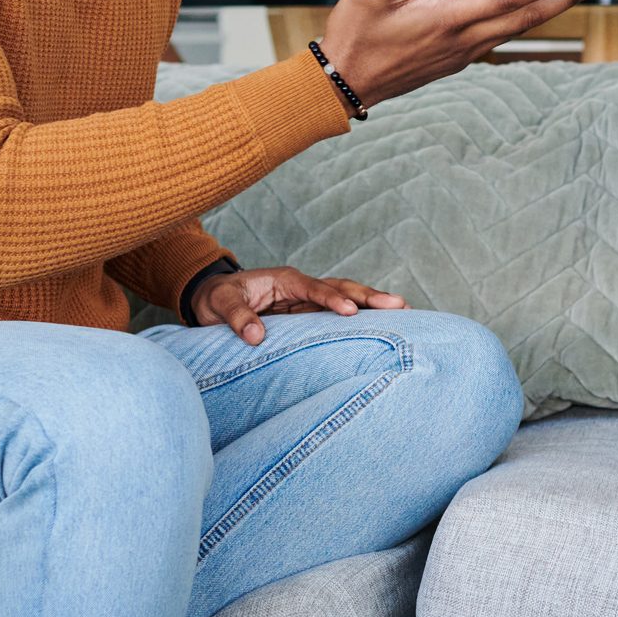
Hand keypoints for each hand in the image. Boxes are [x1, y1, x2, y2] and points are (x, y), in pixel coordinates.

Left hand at [192, 265, 406, 344]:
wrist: (213, 300)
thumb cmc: (216, 298)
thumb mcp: (219, 304)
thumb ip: (237, 317)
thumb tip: (256, 337)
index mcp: (284, 279)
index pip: (313, 287)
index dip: (331, 298)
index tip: (350, 311)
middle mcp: (302, 287)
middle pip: (341, 287)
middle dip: (368, 296)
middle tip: (399, 304)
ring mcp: (308, 301)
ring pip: (346, 299)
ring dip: (372, 305)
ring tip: (404, 310)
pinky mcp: (309, 315)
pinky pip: (337, 316)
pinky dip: (361, 318)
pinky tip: (383, 325)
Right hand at [321, 0, 613, 106]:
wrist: (342, 87)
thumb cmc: (354, 37)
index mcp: (447, 21)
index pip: (506, 0)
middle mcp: (463, 40)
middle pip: (525, 17)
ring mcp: (463, 53)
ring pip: (517, 28)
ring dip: (552, 9)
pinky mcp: (457, 59)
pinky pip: (502, 36)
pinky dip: (527, 20)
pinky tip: (537, 11)